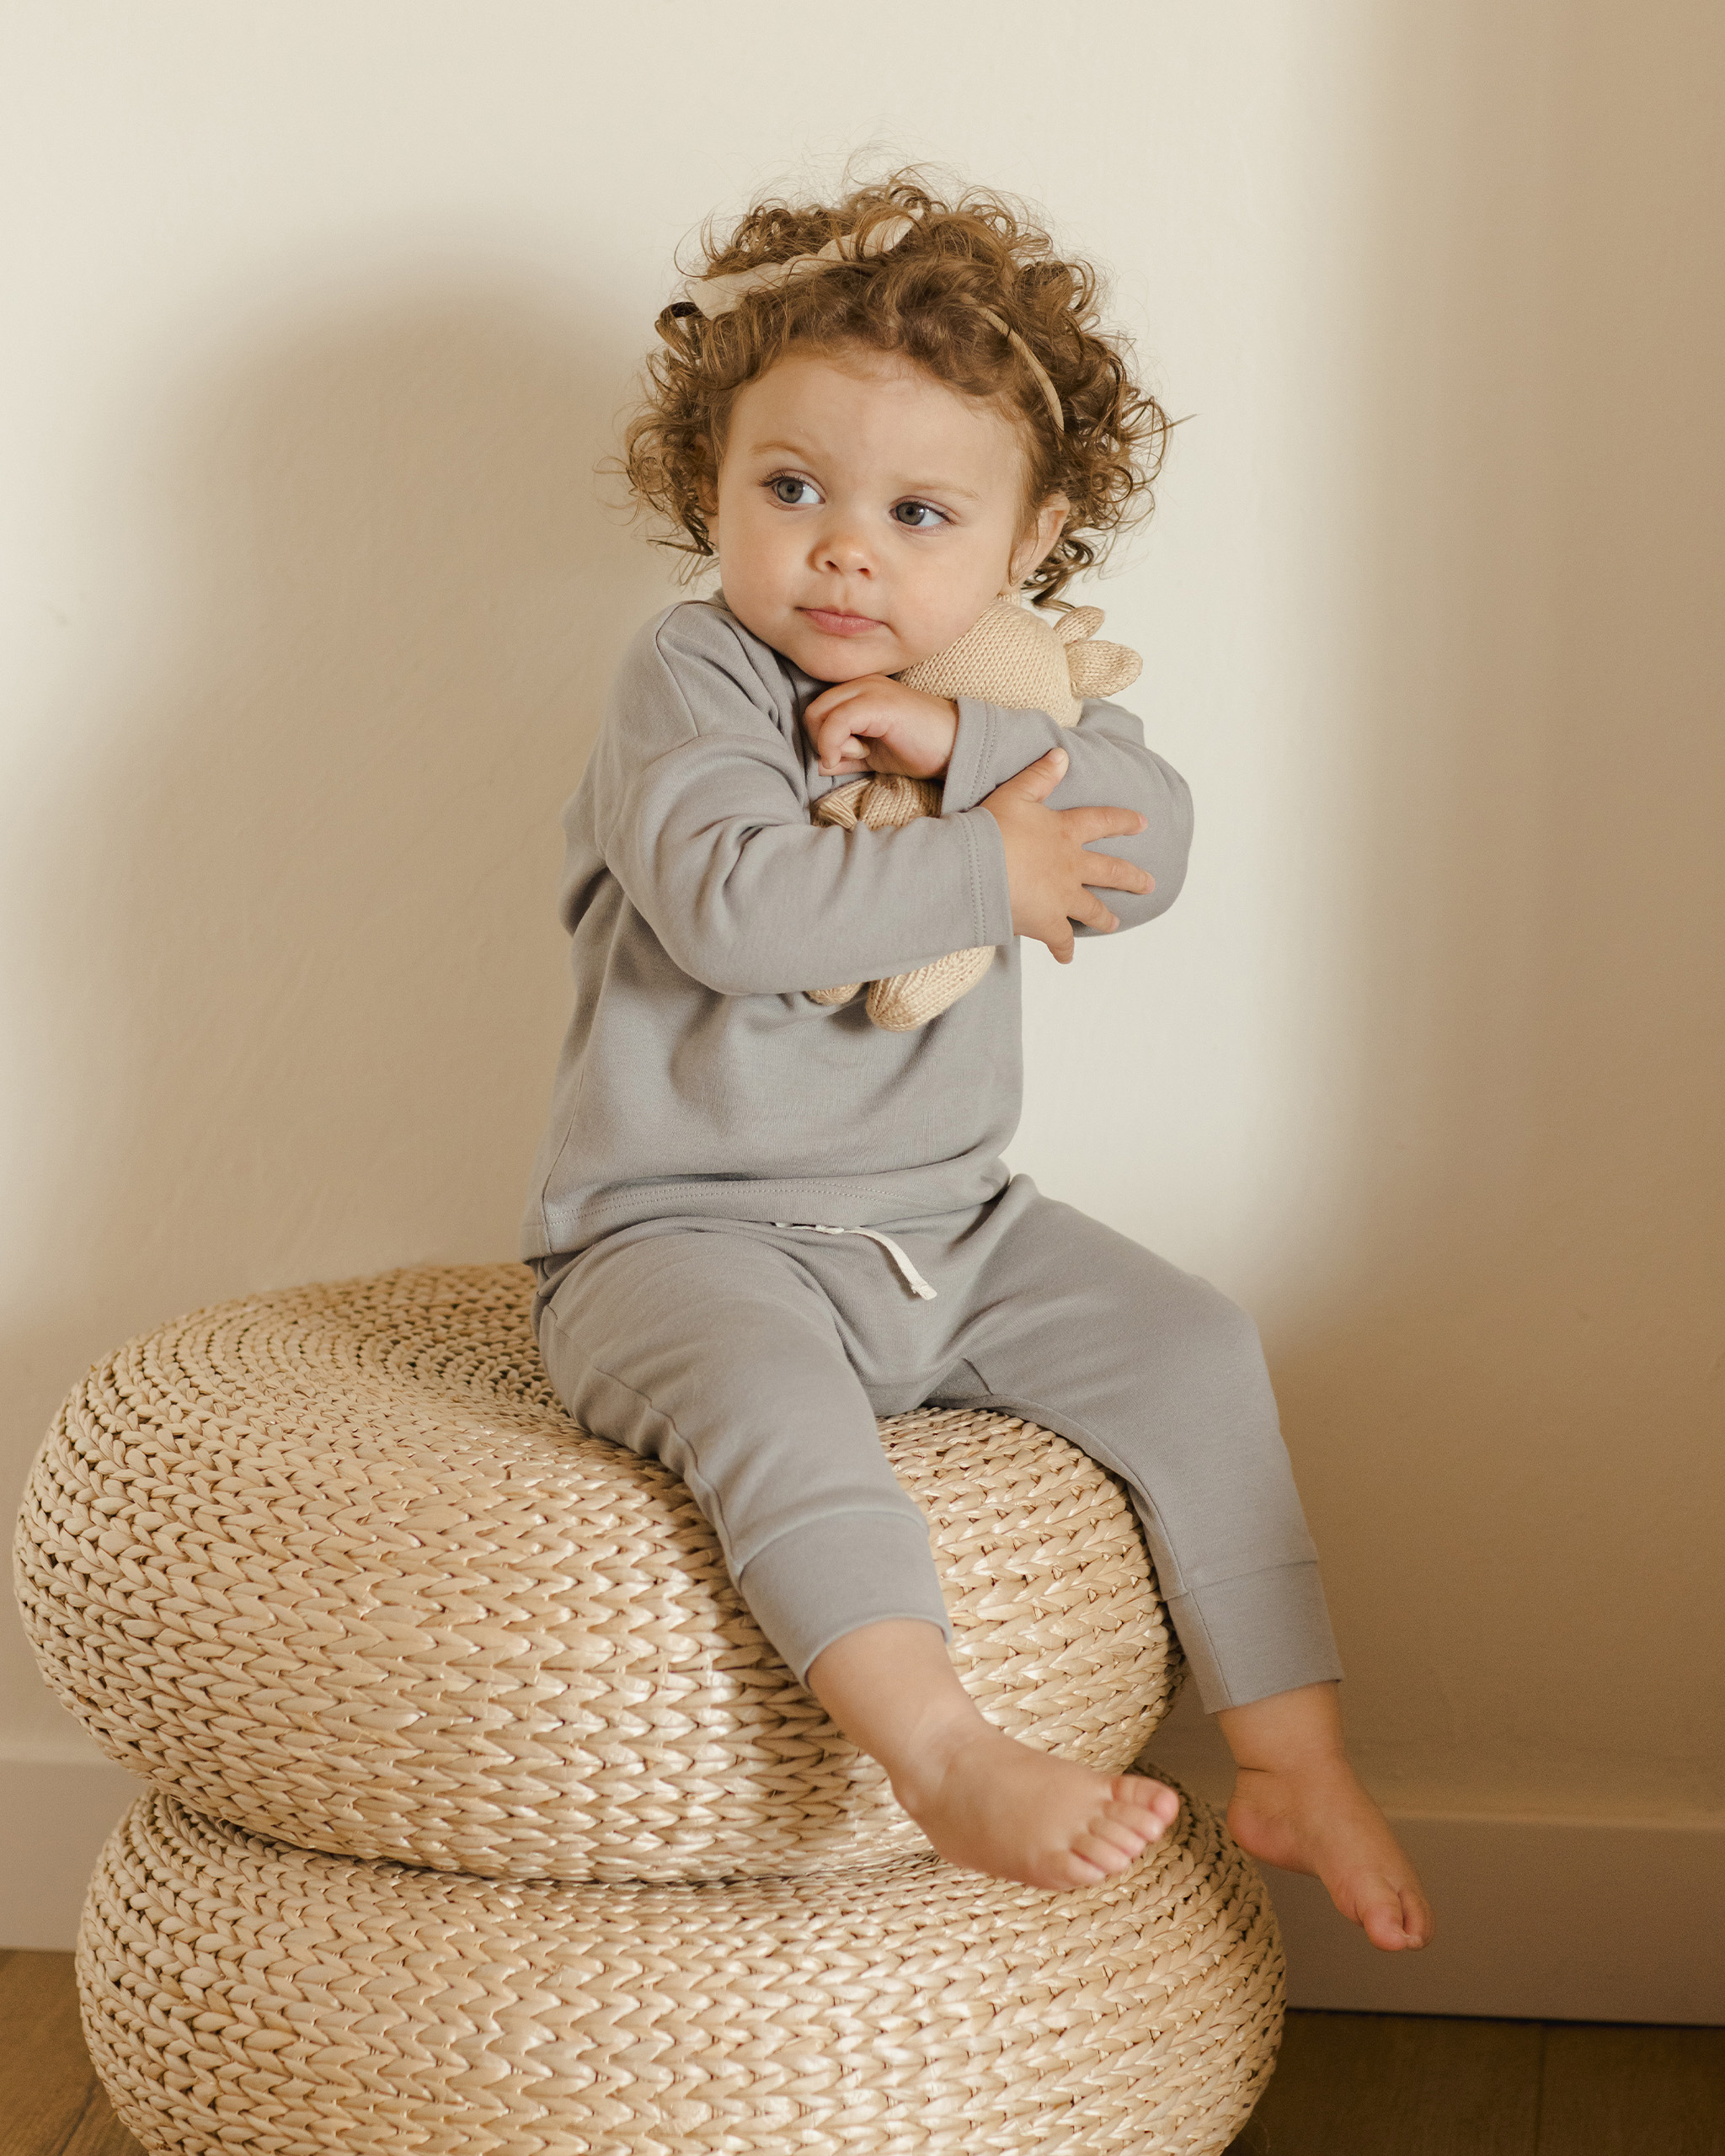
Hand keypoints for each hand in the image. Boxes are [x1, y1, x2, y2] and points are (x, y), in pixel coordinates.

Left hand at [803, 675, 959, 778]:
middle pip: (812, 712)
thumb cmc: (921, 749)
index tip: (850, 757)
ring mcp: (869, 689)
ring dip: (831, 744)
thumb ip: (847, 756)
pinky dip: (835, 745)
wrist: (956, 745)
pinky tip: (861, 754)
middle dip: (822, 743)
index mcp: (859, 691)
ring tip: (863, 752)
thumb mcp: (875, 756)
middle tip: (855, 755)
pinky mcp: (877, 703)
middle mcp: (861, 683)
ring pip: (817, 715)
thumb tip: (820, 764)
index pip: (818, 712)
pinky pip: (836, 722)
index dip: (823, 740)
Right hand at [979, 747, 1152, 961]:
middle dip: (1131, 878)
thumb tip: (1062, 754)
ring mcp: (1063, 897)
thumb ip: (1039, 775)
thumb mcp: (1014, 793)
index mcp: (1065, 832)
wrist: (977, 869)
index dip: (1124, 821)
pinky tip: (1066, 958)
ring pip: (1092, 909)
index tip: (1143, 824)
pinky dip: (1064, 950)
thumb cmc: (991, 828)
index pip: (1102, 822)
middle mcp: (1072, 866)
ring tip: (1113, 924)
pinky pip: (1062, 941)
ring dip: (1104, 917)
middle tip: (1149, 884)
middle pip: (1110, 872)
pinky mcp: (1048, 923)